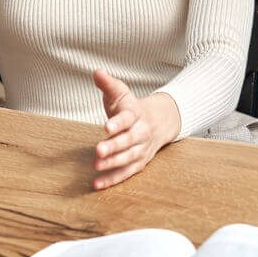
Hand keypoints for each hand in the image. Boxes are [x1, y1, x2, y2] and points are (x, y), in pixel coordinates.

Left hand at [92, 69, 181, 189]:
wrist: (161, 121)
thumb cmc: (132, 107)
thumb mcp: (122, 93)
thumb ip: (108, 84)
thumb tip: (96, 72)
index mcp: (136, 114)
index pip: (127, 118)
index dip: (117, 123)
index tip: (106, 126)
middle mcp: (141, 132)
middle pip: (129, 140)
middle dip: (114, 146)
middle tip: (98, 150)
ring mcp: (141, 149)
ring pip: (128, 158)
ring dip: (113, 163)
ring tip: (97, 166)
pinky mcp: (139, 163)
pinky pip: (126, 173)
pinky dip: (113, 179)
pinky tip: (97, 184)